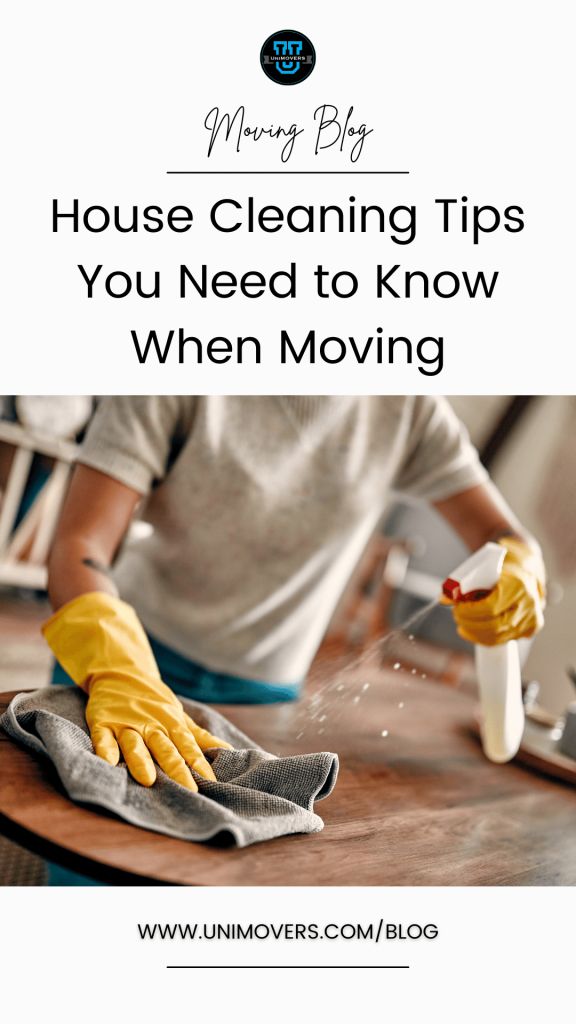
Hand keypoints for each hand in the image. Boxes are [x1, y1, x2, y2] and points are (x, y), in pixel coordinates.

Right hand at [42, 592, 231, 788]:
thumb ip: (199, 737)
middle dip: (176, 769)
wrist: (121, 673)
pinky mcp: (103, 723)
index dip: (199, 764)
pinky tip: (107, 763)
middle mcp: (150, 725)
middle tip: (188, 790)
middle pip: (165, 749)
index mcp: (170, 724)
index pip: (188, 746)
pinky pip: (104, 737)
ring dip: (142, 761)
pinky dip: (105, 749)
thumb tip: (229, 751)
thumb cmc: (155, 702)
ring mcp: (126, 724)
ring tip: (148, 780)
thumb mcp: (179, 716)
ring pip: (135, 744)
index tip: (211, 783)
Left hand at [446, 536, 545, 645]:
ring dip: (475, 633)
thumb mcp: (482, 569)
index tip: (457, 608)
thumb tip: (443, 599)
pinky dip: (485, 638)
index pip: (490, 608)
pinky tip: (473, 632)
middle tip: (457, 616)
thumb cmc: (502, 568)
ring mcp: (532, 618)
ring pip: (498, 636)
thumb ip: (463, 584)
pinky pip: (504, 640)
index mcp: (517, 585)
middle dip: (470, 623)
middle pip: (494, 626)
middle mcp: (528, 603)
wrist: (526, 569)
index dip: (470, 612)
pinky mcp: (531, 628)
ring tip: (463, 624)